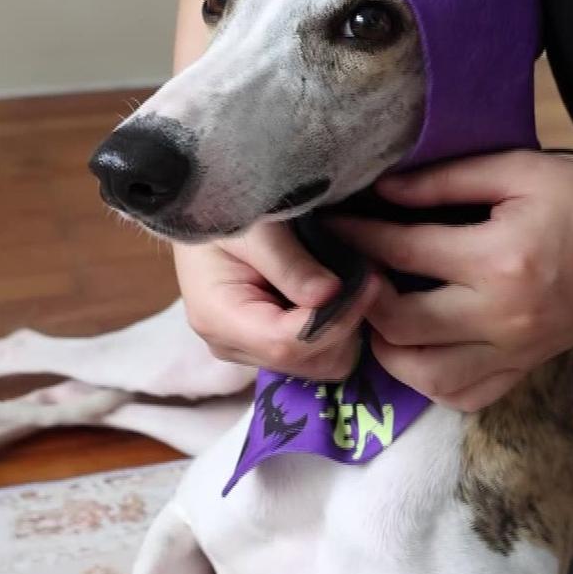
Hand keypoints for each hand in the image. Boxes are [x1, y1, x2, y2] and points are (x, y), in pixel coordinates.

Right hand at [174, 222, 380, 379]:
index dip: (336, 320)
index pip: (287, 345)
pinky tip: (336, 293)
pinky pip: (315, 354)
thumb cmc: (222, 209)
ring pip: (319, 365)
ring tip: (351, 283)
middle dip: (344, 325)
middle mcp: (230, 345)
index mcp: (218, 317)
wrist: (202, 208)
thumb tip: (331, 295)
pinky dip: (336, 330)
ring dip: (344, 328)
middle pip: (308, 363)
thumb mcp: (254, 226)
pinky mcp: (265, 344)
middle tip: (366, 278)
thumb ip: (289, 262)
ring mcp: (247, 349)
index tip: (371, 282)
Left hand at [329, 152, 572, 411]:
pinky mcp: (523, 370)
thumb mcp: (520, 170)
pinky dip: (427, 379)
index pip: (402, 251)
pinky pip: (462, 396)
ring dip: (387, 347)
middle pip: (400, 323)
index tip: (332, 222)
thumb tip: (384, 190)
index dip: (358, 234)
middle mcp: (500, 316)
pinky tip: (417, 348)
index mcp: (498, 258)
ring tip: (377, 312)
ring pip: (424, 375)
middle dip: (362, 295)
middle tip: (351, 269)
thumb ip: (447, 181)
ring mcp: (512, 352)